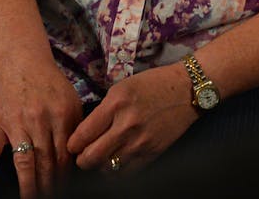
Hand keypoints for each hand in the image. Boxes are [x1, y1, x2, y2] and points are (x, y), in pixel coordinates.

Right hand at [0, 56, 84, 198]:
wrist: (20, 59)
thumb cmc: (48, 81)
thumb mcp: (69, 99)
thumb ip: (74, 125)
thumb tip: (78, 154)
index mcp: (61, 115)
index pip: (65, 153)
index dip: (65, 175)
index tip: (66, 189)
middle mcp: (40, 120)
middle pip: (46, 160)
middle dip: (49, 184)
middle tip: (50, 198)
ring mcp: (17, 122)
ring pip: (23, 158)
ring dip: (27, 183)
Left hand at [68, 61, 197, 174]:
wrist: (186, 90)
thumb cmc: (152, 85)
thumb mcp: (121, 88)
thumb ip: (102, 111)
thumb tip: (84, 135)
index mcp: (116, 104)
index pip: (82, 136)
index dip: (72, 144)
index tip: (73, 144)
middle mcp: (126, 125)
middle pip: (90, 158)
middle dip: (81, 159)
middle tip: (82, 155)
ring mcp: (141, 142)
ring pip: (107, 169)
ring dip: (99, 166)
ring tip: (101, 157)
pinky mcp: (152, 153)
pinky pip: (126, 173)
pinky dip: (117, 170)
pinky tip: (117, 160)